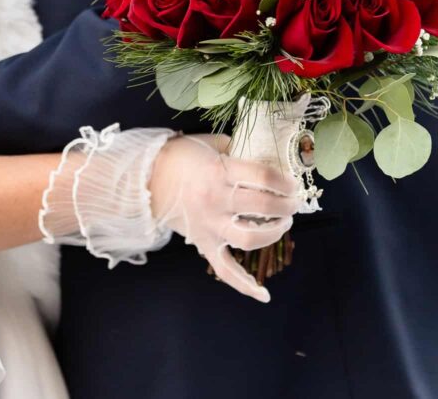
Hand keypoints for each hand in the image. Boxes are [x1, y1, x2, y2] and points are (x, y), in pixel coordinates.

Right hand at [149, 134, 299, 302]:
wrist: (145, 179)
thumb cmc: (179, 157)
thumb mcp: (210, 143)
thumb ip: (237, 148)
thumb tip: (264, 154)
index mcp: (219, 171)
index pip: (264, 176)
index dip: (285, 182)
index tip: (292, 184)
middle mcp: (215, 199)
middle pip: (263, 206)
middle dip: (287, 205)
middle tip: (293, 203)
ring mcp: (209, 225)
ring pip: (251, 239)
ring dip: (274, 233)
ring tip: (282, 224)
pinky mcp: (203, 243)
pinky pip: (225, 270)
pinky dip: (244, 285)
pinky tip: (264, 294)